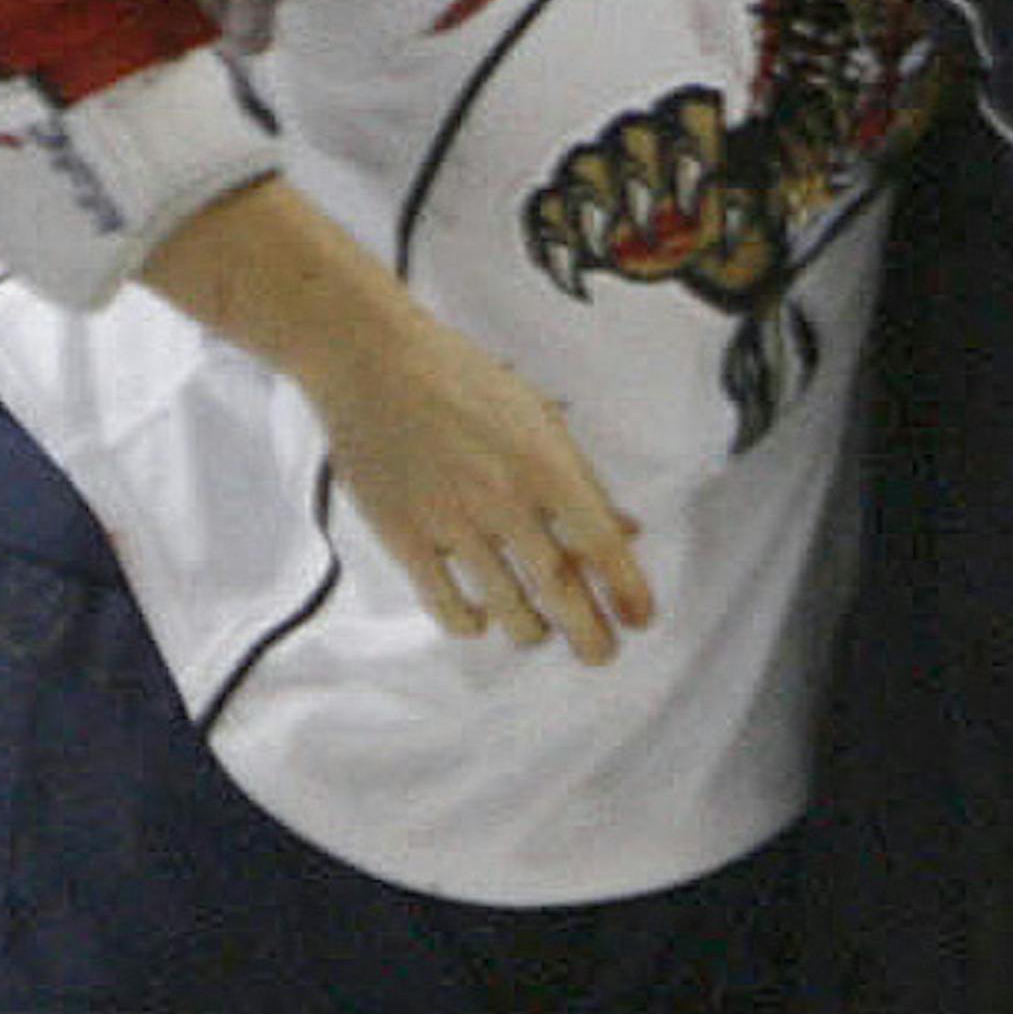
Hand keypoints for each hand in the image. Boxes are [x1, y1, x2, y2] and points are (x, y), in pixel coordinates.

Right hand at [140, 179, 654, 667]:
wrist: (371, 359)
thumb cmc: (461, 378)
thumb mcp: (536, 415)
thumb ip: (582, 477)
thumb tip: (627, 530)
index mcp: (544, 463)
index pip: (600, 544)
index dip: (627, 589)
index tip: (641, 620)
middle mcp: (502, 498)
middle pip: (558, 588)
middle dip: (588, 633)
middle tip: (601, 654)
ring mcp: (450, 520)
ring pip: (504, 604)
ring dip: (530, 630)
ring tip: (538, 633)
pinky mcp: (402, 534)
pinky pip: (443, 602)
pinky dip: (468, 623)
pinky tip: (479, 622)